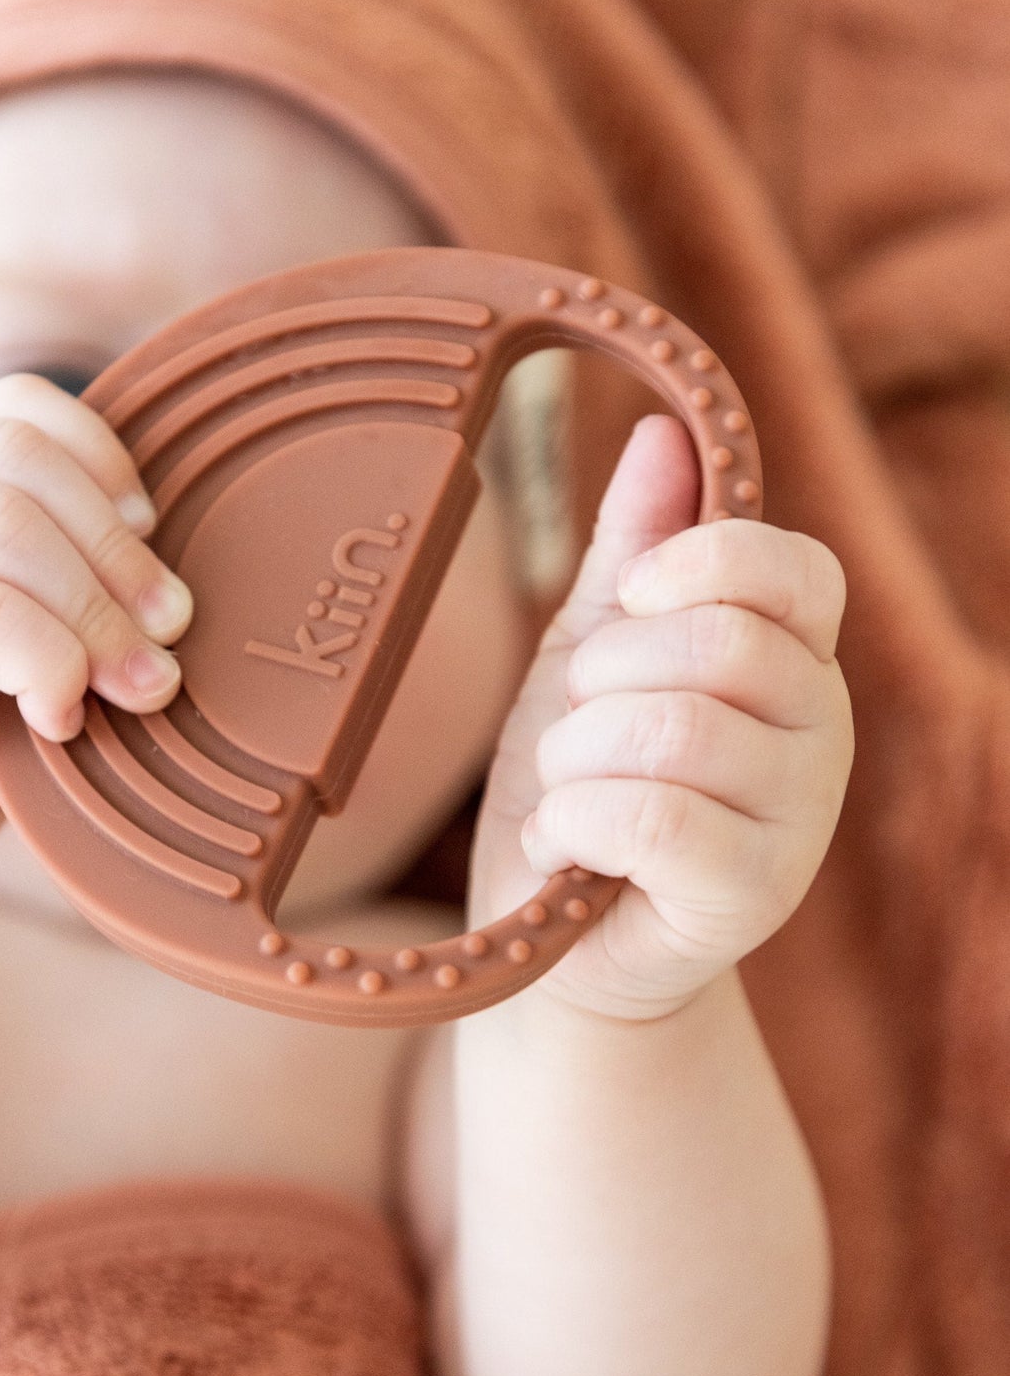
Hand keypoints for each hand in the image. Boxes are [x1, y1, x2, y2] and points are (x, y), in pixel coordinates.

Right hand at [0, 374, 194, 874]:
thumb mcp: (36, 616)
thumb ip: (79, 568)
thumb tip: (179, 591)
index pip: (24, 407)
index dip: (104, 461)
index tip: (153, 534)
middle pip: (22, 462)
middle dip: (115, 551)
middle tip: (169, 631)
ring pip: (0, 526)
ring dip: (93, 612)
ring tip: (137, 685)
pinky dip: (44, 665)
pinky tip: (59, 717)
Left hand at [468, 415, 853, 1021]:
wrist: (554, 945)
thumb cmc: (583, 789)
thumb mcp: (594, 654)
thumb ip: (636, 549)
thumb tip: (664, 430)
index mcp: (795, 659)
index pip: (795, 571)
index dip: (703, 561)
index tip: (629, 593)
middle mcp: (820, 733)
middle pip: (718, 644)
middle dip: (605, 678)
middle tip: (579, 729)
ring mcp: (797, 821)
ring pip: (673, 731)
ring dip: (576, 761)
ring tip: (567, 796)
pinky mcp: (751, 896)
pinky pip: (653, 816)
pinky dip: (573, 823)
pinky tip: (565, 849)